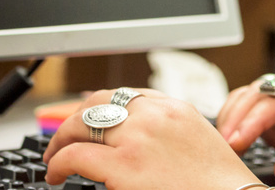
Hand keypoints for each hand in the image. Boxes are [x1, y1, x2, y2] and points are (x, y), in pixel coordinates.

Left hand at [44, 89, 254, 189]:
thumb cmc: (219, 186)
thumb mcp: (201, 144)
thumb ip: (171, 134)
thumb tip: (140, 143)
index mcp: (177, 109)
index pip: (128, 94)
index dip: (102, 107)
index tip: (91, 121)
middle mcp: (156, 116)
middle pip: (100, 101)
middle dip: (76, 119)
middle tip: (65, 139)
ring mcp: (138, 138)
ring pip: (81, 124)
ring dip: (60, 140)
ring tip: (55, 157)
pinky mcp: (124, 167)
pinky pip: (75, 157)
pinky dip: (57, 164)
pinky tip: (56, 176)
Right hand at [215, 70, 274, 187]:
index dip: (252, 119)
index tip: (234, 143)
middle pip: (257, 93)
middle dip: (235, 118)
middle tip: (220, 150)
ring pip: (250, 101)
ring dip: (233, 120)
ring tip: (221, 149)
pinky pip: (255, 117)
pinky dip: (240, 127)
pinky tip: (232, 147)